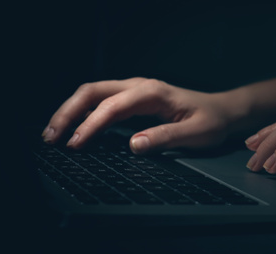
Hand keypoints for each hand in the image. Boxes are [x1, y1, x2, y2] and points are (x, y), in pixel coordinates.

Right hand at [42, 77, 239, 152]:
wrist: (223, 111)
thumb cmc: (212, 121)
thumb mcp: (194, 133)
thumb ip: (165, 138)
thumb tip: (134, 145)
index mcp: (152, 92)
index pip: (112, 106)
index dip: (90, 125)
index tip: (76, 144)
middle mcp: (140, 87)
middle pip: (93, 92)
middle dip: (68, 113)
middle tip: (52, 136)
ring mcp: (135, 92)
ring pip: (93, 95)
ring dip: (72, 112)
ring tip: (54, 133)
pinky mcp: (134, 101)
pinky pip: (103, 103)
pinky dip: (84, 114)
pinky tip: (76, 128)